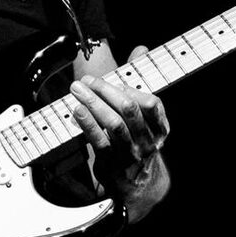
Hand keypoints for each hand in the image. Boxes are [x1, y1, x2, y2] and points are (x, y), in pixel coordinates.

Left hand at [68, 45, 169, 198]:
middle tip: (86, 80)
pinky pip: (99, 141)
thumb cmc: (138, 144)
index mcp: (159, 129)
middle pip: (129, 110)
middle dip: (106, 91)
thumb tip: (140, 48)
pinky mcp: (112, 164)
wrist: (138, 188)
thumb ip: (139, 82)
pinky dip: (87, 123)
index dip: (131, 90)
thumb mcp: (145, 118)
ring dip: (94, 103)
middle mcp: (148, 141)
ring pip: (114, 124)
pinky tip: (76, 111)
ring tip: (77, 90)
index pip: (152, 105)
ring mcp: (130, 154)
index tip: (114, 81)